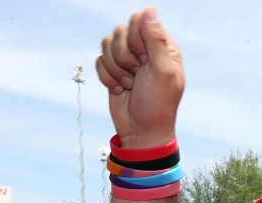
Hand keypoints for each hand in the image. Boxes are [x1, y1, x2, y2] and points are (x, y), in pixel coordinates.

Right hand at [95, 7, 184, 148]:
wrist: (142, 132)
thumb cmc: (157, 104)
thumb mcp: (162, 71)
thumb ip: (156, 39)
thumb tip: (148, 9)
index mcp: (162, 46)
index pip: (139, 21)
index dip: (136, 39)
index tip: (144, 59)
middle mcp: (145, 49)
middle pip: (120, 31)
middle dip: (124, 56)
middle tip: (137, 74)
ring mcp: (128, 60)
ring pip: (107, 45)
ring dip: (116, 69)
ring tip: (130, 84)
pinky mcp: (113, 70)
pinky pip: (99, 60)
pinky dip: (107, 77)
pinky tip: (120, 89)